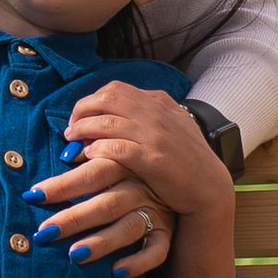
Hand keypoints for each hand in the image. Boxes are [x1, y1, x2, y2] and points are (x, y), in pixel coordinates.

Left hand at [36, 85, 233, 277]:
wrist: (209, 187)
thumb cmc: (187, 161)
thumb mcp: (171, 128)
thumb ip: (147, 117)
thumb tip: (114, 117)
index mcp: (159, 102)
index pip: (115, 90)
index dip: (90, 102)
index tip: (79, 118)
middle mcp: (155, 112)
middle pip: (104, 100)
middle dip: (80, 113)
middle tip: (69, 131)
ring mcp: (154, 134)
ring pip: (105, 121)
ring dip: (82, 131)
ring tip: (70, 145)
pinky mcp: (151, 157)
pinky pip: (114, 146)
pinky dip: (96, 149)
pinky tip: (87, 157)